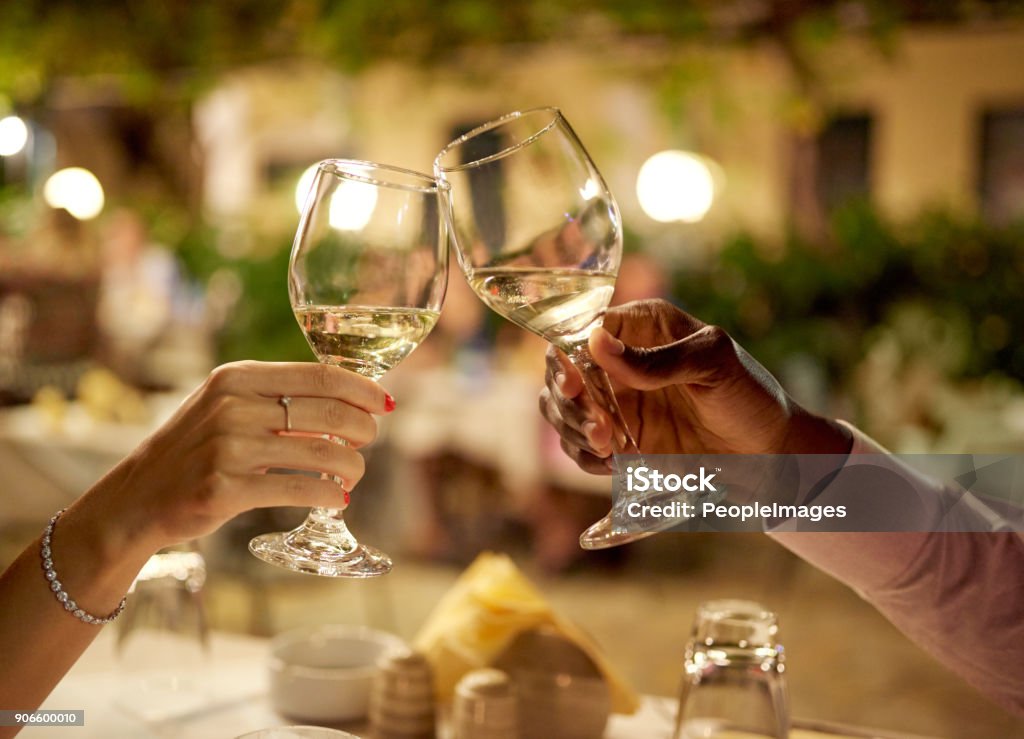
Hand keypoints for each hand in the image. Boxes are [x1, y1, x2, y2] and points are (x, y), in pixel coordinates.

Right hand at [76, 361, 391, 561]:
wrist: (137, 497)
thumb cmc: (196, 449)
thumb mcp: (226, 405)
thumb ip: (276, 397)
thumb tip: (350, 402)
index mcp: (236, 377)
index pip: (320, 375)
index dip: (361, 390)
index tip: (384, 404)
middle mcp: (232, 406)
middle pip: (328, 412)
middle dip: (362, 430)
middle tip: (368, 443)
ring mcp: (227, 448)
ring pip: (321, 453)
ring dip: (352, 467)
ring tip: (353, 476)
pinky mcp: (224, 489)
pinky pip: (299, 489)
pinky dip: (328, 495)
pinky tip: (337, 499)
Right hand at [539, 299, 850, 473]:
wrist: (774, 459)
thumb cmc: (752, 397)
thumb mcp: (712, 365)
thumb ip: (656, 359)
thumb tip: (595, 343)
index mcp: (643, 328)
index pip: (583, 329)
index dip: (567, 356)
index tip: (574, 383)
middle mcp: (621, 363)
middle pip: (562, 373)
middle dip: (569, 401)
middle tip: (598, 427)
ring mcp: (617, 404)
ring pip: (563, 412)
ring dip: (574, 430)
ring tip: (608, 447)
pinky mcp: (620, 443)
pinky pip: (582, 449)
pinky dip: (587, 457)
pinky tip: (612, 463)